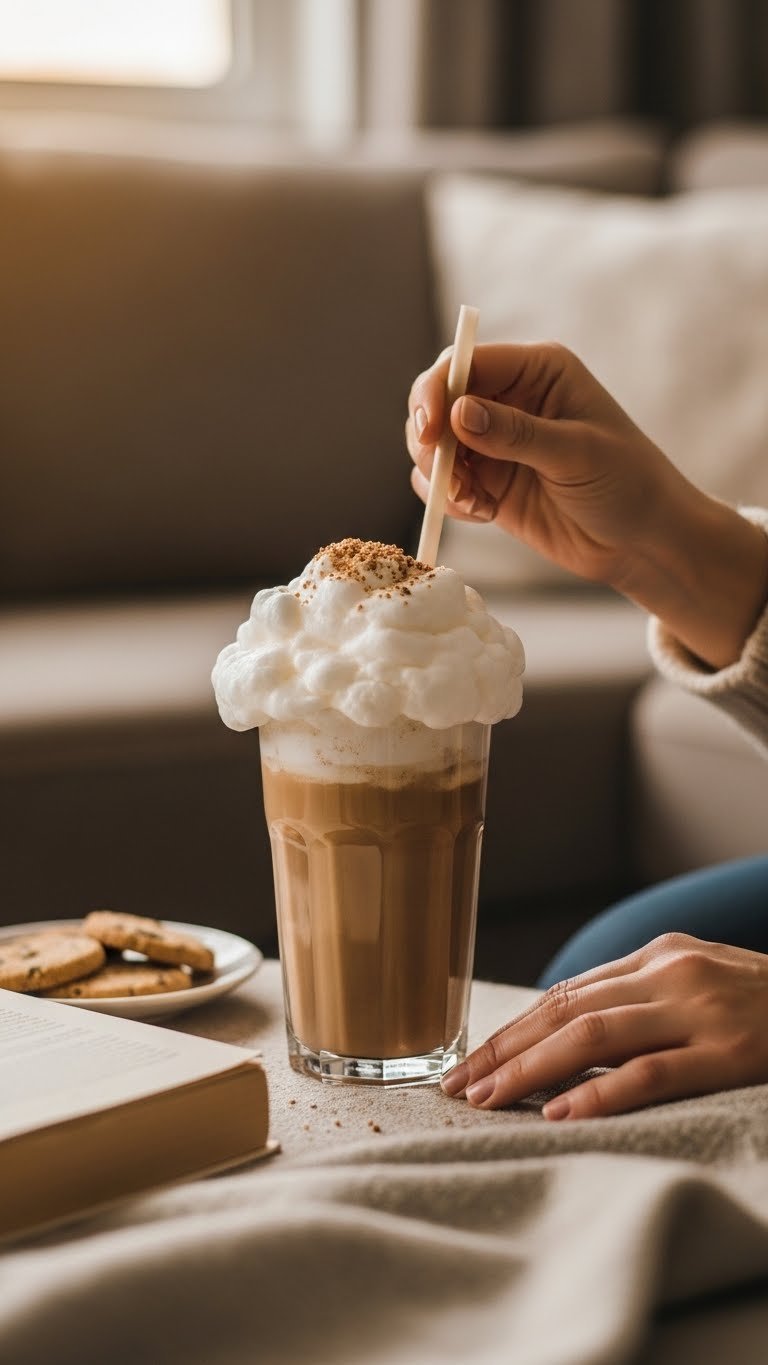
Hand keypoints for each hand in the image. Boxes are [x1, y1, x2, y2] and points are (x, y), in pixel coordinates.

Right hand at [407, 342, 767, 667]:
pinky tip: (482, 513)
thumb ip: (516, 432)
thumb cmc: (627, 484)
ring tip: (471, 501)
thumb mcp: (577, 453)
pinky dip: (449, 499)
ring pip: (433, 445)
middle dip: (428, 436)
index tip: (428, 430)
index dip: (436, 391)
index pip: (465, 363)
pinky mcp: (488, 483)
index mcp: (537, 371)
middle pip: (438, 400)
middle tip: (442, 474)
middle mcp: (509, 399)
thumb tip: (458, 412)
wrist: (642, 541)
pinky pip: (443, 483)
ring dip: (437, 474)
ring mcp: (494, 443)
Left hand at [441, 932, 767, 1118]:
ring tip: (489, 1101)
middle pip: (566, 1011)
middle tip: (458, 1089)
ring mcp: (701, 1010)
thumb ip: (642, 997)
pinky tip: (560, 1114)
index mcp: (660, 956)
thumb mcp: (701, 983)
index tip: (467, 1063)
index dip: (510, 1030)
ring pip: (594, 1035)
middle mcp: (672, 973)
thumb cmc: (766, 1006)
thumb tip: (566, 1032)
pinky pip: (652, 1073)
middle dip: (503, 1051)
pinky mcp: (730, 1052)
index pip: (565, 994)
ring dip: (530, 1070)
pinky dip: (600, 1093)